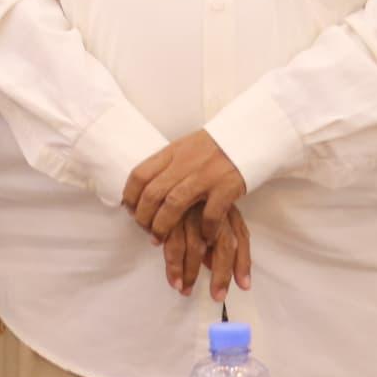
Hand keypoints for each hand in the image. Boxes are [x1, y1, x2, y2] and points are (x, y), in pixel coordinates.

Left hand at [124, 130, 247, 238]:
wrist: (246, 136)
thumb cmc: (212, 147)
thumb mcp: (182, 148)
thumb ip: (165, 166)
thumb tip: (143, 187)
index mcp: (171, 153)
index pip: (139, 174)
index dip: (130, 195)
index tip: (129, 210)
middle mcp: (184, 164)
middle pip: (153, 193)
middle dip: (143, 217)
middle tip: (144, 230)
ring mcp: (205, 176)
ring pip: (174, 204)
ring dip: (163, 226)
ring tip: (160, 239)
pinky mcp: (226, 187)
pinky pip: (210, 214)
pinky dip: (204, 229)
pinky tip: (203, 239)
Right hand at [160, 204, 253, 300]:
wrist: (176, 169)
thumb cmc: (199, 200)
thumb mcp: (217, 215)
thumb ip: (223, 242)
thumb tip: (219, 269)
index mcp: (228, 213)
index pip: (238, 241)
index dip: (239, 265)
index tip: (237, 288)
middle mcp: (212, 212)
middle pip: (221, 247)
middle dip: (220, 274)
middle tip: (216, 295)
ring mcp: (192, 211)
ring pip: (193, 247)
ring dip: (187, 271)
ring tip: (182, 288)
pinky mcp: (170, 212)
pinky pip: (171, 240)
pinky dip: (170, 259)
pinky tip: (171, 275)